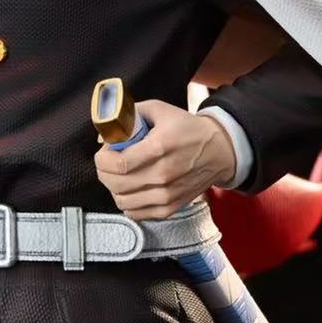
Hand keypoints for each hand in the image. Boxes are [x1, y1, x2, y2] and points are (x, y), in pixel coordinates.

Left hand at [93, 100, 236, 220]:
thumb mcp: (158, 110)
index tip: (104, 152)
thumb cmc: (187, 129)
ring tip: (120, 175)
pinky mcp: (170, 208)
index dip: (102, 160)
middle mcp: (164, 174)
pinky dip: (127, 202)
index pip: (119, 164)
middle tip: (108, 163)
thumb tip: (103, 137)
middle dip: (104, 172)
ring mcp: (167, 194)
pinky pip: (136, 213)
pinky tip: (132, 189)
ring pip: (122, 201)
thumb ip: (127, 117)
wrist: (219, 151)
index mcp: (160, 147)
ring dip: (114, 188)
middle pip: (117, 184)